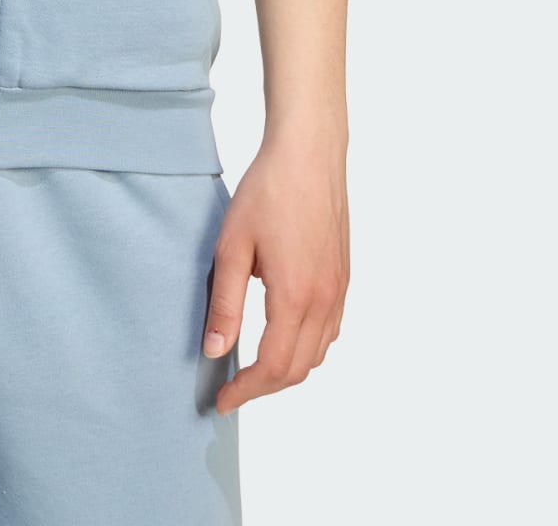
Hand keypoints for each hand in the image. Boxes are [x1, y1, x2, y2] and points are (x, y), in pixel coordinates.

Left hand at [203, 130, 349, 412]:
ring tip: (252, 368)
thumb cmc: (267, 193)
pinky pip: (328, 331)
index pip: (273, 366)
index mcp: (295, 297)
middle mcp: (324, 301)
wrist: (308, 156)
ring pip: (317, 353)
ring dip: (287, 370)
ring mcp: (339, 291)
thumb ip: (224, 302)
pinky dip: (306, 347)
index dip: (246, 390)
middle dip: (264, 387)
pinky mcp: (342, 278)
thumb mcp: (231, 246)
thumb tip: (214, 350)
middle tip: (231, 389)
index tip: (221, 400)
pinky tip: (281, 336)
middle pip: (298, 369)